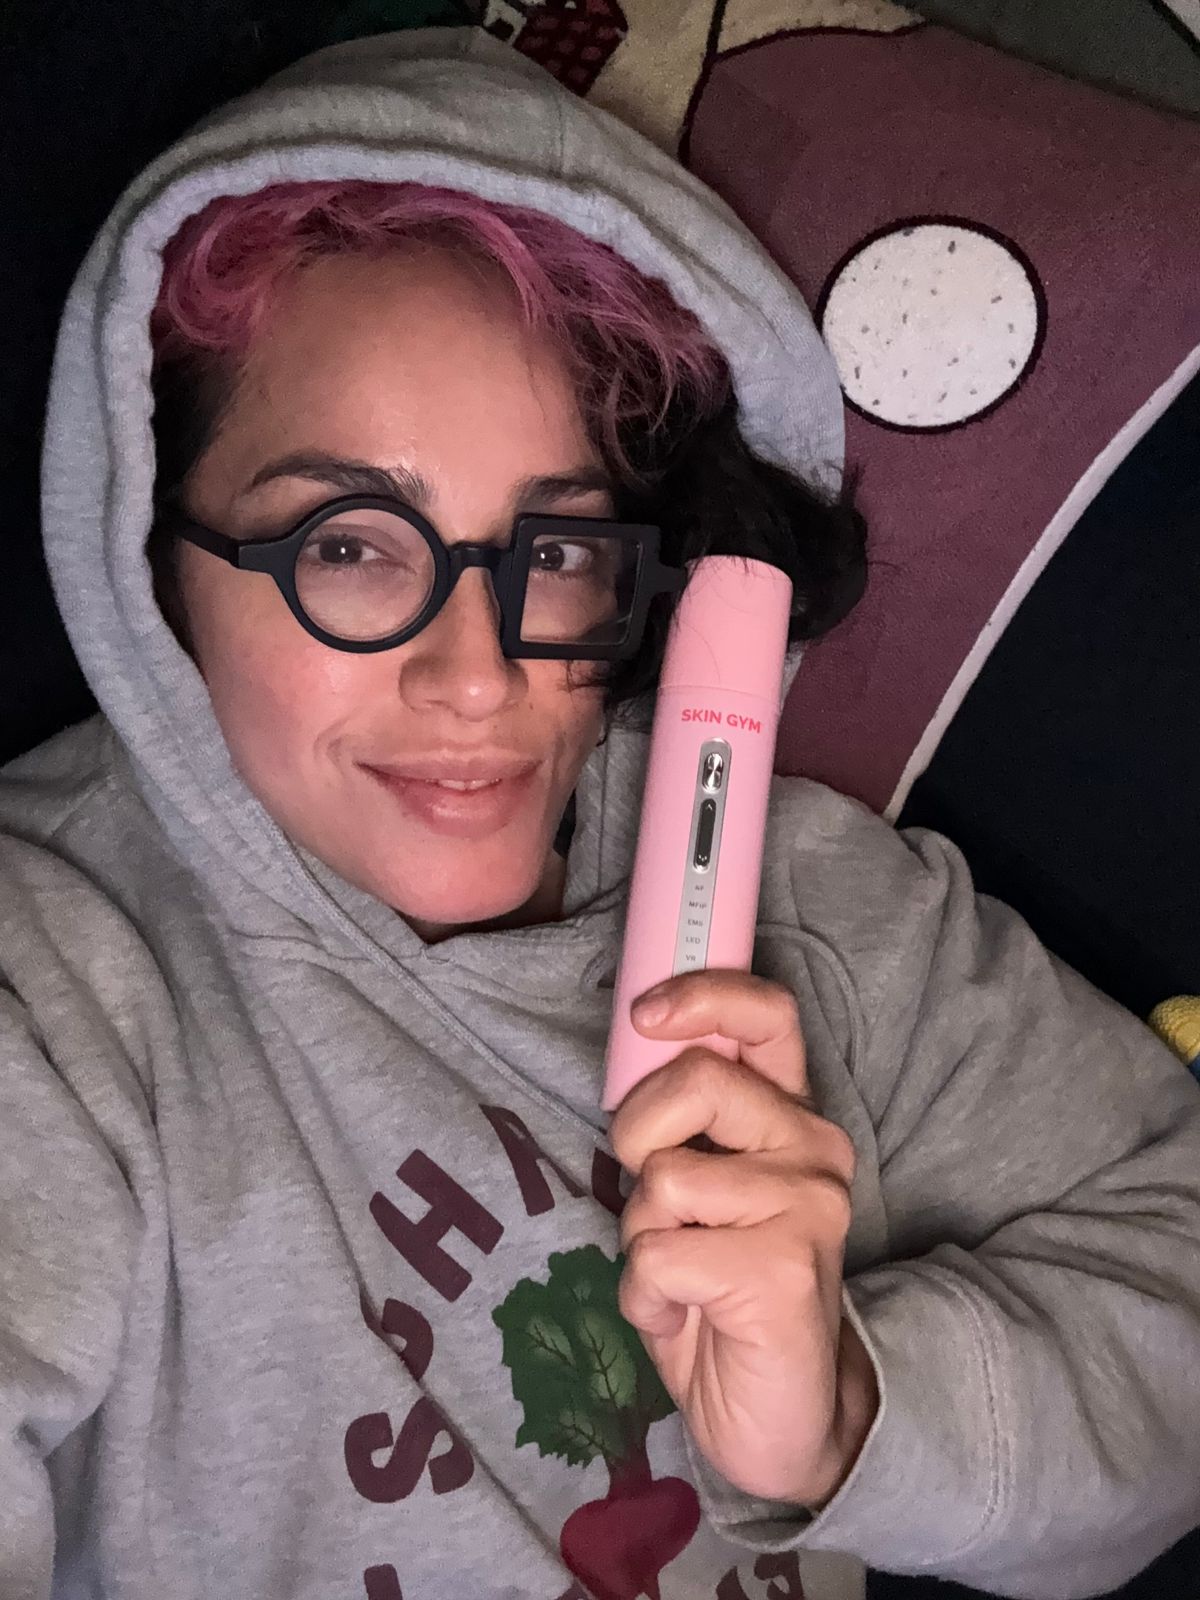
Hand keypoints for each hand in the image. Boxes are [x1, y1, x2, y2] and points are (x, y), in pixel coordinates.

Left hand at [608, 970, 877, 1508]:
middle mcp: (812, 1148)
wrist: (778, 1420)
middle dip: (638, 1132)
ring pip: (664, 1178)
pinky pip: (657, 1256)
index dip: (701, 995)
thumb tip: (636, 1055)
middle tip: (652, 1198)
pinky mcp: (784, 1268)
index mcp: (788, 1118)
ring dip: (640, 1237)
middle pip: (696, 1078)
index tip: (645, 1015)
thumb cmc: (719, 1295)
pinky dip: (645, 1298)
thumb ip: (681, 1129)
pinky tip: (684, 1319)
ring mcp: (807, 1206)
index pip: (765, 1016)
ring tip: (678, 1277)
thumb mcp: (695, 1195)